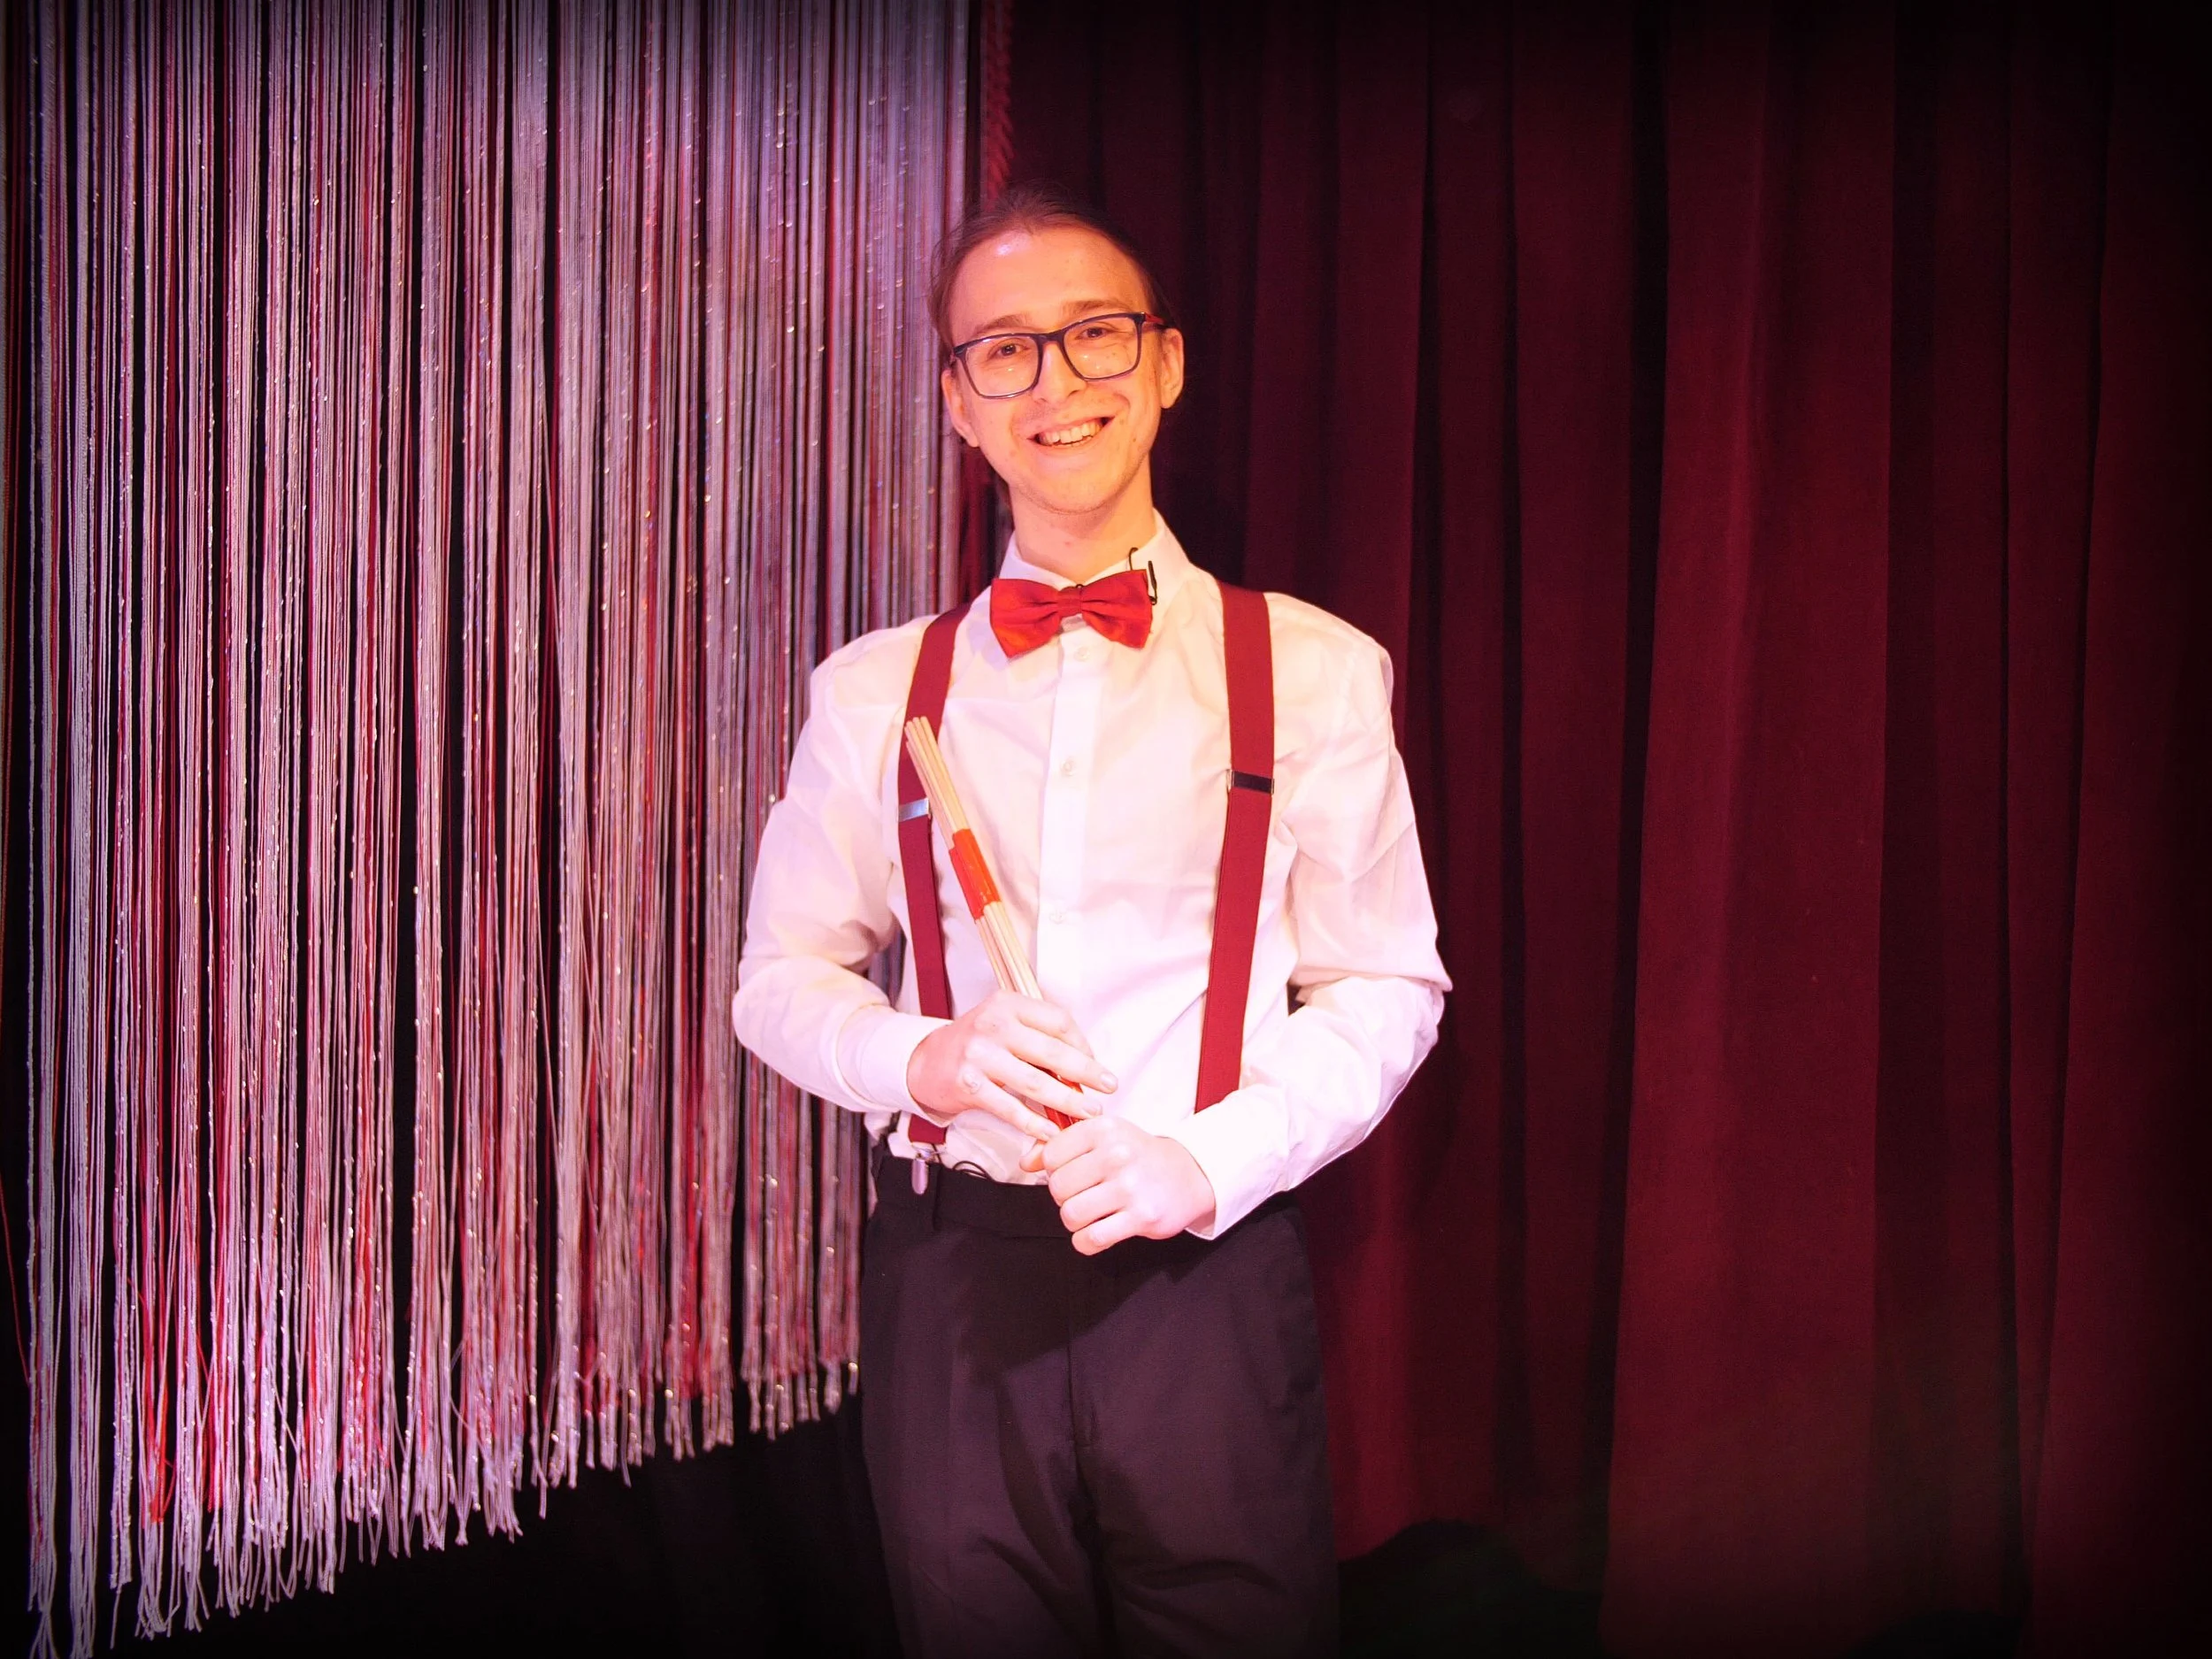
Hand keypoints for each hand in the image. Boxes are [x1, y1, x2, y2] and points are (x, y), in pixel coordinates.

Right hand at [906, 990, 1115, 1142]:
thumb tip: (1085, 1062)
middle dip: (1087, 1073)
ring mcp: (980, 1055)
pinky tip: (1052, 1130)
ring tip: (1089, 1112)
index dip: (1083, 1044)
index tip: (1095, 1062)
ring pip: (1036, 1083)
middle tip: (1108, 1087)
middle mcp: (994, 1025)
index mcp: (1007, 1004)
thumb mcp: (1004, 1024)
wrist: (926, 1063)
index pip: (1058, 1021)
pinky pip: (1011, 1108)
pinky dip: (1035, 1123)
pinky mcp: (969, 1085)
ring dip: (1068, 1101)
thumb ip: (1038, 1036)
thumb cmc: (975, 1044)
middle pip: (1053, 1052)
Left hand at [1023, 1117, 1217, 1254]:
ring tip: (1089, 1213)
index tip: (1071, 1172)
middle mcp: (1117, 1154)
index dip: (1054, 1169)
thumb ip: (1061, 1146)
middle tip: (1082, 1194)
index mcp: (1104, 1129)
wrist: (1187, 1174)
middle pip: (1058, 1187)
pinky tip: (1094, 1233)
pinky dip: (1085, 1241)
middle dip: (1064, 1197)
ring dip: (1074, 1220)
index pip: (1052, 1155)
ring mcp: (1130, 1187)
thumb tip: (1026, 1163)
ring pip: (1070, 1214)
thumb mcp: (1102, 1138)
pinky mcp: (1141, 1217)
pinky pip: (1092, 1239)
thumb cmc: (1137, 1155)